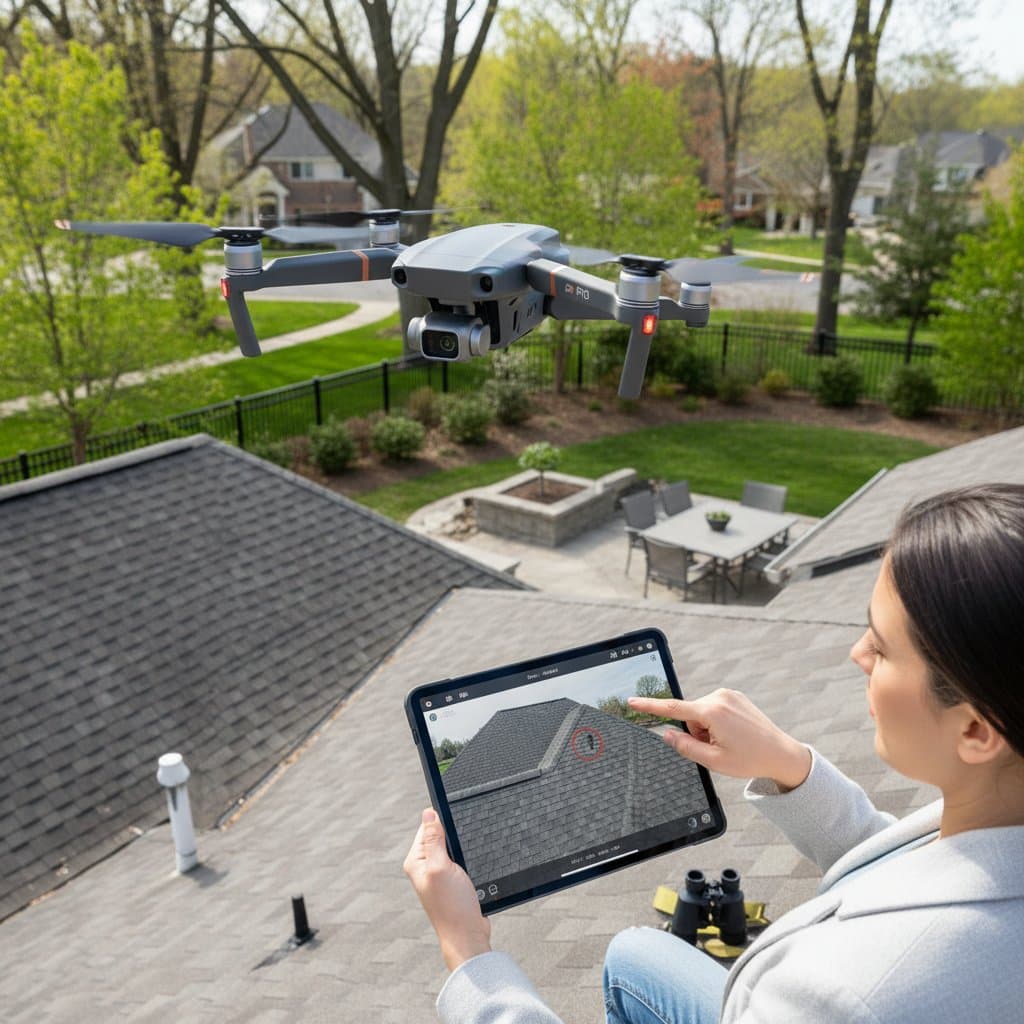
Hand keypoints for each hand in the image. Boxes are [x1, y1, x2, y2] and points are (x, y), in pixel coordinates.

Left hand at [404, 808, 491, 970]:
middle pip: (440, 837)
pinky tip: (473, 866)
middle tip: (464, 846)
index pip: (426, 828)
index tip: (457, 823)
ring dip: (462, 849)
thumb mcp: (441, 866)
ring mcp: (439, 876)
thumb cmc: (452, 906)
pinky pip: (460, 861)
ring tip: (468, 861)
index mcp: (416, 861)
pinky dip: (467, 860)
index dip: (442, 821)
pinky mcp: (452, 883)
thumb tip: (428, 812)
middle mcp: (424, 867)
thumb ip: (433, 839)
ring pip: (452, 849)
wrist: (467, 936)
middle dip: (453, 836)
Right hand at [628, 688, 810, 790]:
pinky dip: (716, 721)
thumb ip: (686, 746)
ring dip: (707, 728)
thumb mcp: (714, 761)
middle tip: (717, 748)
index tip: (632, 701)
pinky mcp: (735, 696)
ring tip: (729, 741)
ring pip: (701, 712)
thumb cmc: (749, 760)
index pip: (672, 708)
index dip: (650, 707)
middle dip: (696, 732)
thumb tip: (667, 734)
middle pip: (689, 715)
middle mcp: (719, 697)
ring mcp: (729, 695)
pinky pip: (714, 708)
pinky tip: (734, 733)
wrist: (781, 753)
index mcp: (712, 712)